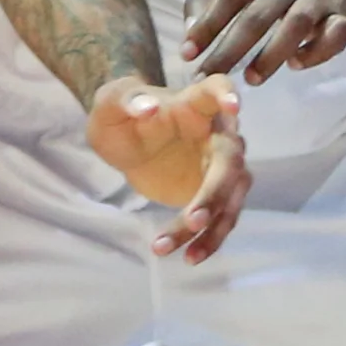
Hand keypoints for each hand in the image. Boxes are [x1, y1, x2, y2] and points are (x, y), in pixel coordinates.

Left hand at [88, 74, 249, 262]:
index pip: (217, 89)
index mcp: (194, 103)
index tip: (233, 106)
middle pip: (230, 161)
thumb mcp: (111, 103)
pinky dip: (206, 240)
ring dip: (210, 226)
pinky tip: (186, 256)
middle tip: (193, 220)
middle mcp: (217, 134)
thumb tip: (148, 107)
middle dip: (215, 192)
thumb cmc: (121, 113)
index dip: (228, 95)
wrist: (126, 141)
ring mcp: (220, 166)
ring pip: (230, 197)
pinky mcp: (215, 195)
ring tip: (175, 250)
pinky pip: (220, 220)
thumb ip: (127, 99)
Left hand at [185, 0, 345, 82]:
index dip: (207, 25)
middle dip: (230, 51)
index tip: (187, 54)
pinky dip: (317, 53)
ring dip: (271, 57)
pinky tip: (295, 63)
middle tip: (208, 78)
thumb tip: (190, 33)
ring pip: (297, 26)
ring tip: (250, 79)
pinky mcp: (344, 12)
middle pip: (258, 15)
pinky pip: (336, 36)